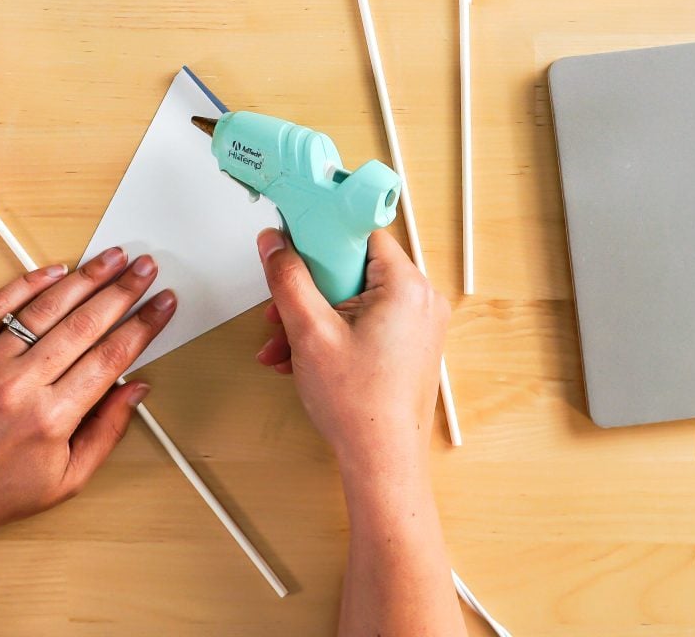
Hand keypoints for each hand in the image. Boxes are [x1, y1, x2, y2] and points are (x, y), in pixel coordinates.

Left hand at [0, 247, 176, 551]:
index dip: (143, 326)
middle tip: (146, 269)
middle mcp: (20, 385)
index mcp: (51, 418)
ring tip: (112, 258)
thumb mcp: (66, 480)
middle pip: (85, 324)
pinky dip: (27, 283)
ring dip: (85, 278)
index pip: (111, 358)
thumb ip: (107, 432)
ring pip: (45, 308)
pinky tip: (55, 270)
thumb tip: (136, 389)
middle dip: (123, 291)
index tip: (162, 304)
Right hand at [254, 228, 449, 471]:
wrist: (382, 461)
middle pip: (351, 269)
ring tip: (283, 347)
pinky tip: (301, 359)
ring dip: (311, 319)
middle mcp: (420, 300)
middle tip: (280, 313)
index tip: (292, 245)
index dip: (320, 238)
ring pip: (352, 300)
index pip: (358, 233)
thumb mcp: (309, 332)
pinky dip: (331, 334)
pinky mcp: (408, 345)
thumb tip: (274, 243)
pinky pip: (363, 322)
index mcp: (406, 286)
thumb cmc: (360, 407)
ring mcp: (417, 325)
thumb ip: (288, 279)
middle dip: (306, 293)